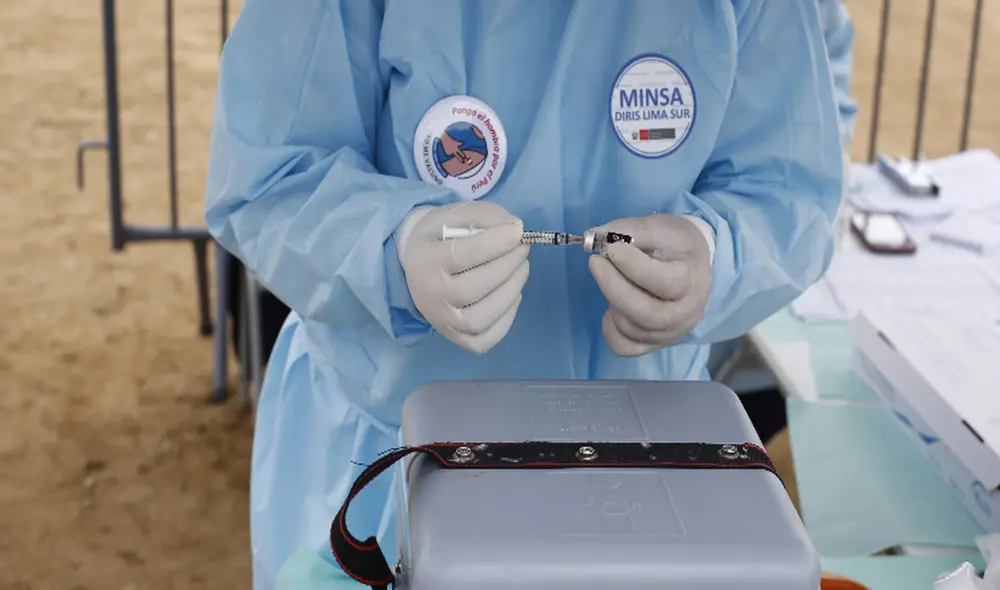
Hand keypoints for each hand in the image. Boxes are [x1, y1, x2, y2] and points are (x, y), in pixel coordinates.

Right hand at [399, 202, 528, 353]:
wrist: (419, 263)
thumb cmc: (441, 236)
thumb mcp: (455, 215)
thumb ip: (485, 216)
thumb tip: (516, 229)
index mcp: (424, 261)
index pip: (461, 256)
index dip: (495, 243)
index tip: (517, 231)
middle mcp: (428, 296)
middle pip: (472, 288)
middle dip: (507, 266)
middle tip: (522, 249)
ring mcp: (441, 321)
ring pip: (479, 319)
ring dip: (510, 292)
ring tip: (521, 269)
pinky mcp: (455, 337)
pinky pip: (484, 340)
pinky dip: (506, 320)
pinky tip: (512, 296)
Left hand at [588, 214, 711, 355]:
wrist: (691, 264)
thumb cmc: (676, 244)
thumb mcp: (662, 227)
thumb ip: (631, 230)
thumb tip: (595, 236)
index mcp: (693, 281)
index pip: (664, 281)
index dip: (634, 266)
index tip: (613, 247)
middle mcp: (686, 313)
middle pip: (646, 312)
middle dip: (613, 286)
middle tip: (596, 262)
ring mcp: (670, 333)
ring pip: (631, 328)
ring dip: (612, 301)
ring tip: (612, 278)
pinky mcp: (653, 344)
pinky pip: (623, 346)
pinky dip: (610, 328)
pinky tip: (613, 308)